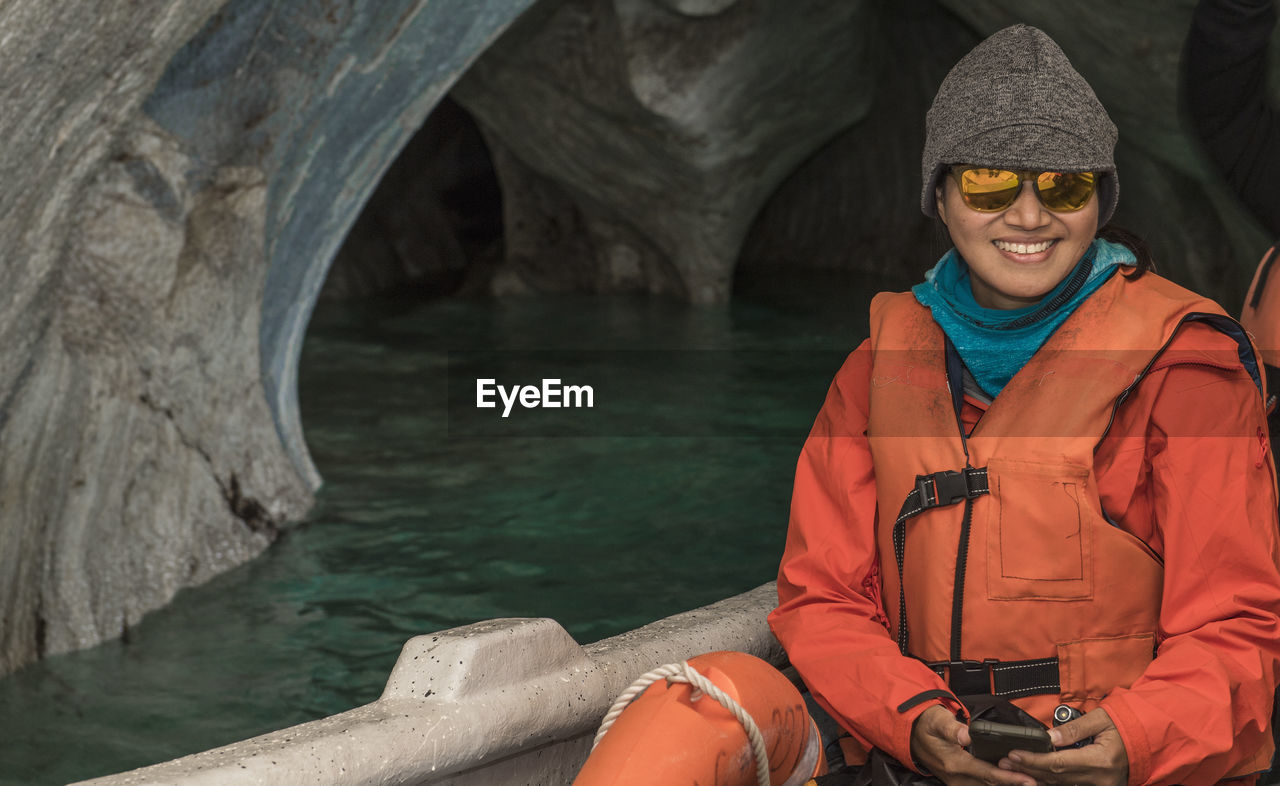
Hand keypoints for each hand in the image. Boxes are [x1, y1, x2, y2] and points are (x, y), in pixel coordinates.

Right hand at [911, 705, 1035, 785]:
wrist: (909, 731)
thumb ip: (952, 728)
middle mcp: (956, 777)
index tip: (1028, 779)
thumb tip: (967, 735)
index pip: (987, 774)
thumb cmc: (925, 723)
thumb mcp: (937, 720)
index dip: (1009, 778)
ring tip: (1025, 783)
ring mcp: (956, 781)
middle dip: (1012, 785)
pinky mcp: (957, 780)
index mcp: (953, 763)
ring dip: (1004, 785)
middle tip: (1034, 783)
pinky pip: (979, 785)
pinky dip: (994, 784)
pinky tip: (1006, 782)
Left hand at [1000, 708, 1127, 785]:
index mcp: (1101, 761)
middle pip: (1056, 776)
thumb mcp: (1101, 719)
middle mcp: (1100, 779)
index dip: (1034, 760)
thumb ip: (1074, 729)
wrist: (1147, 740)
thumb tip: (1049, 737)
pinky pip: (1071, 785)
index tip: (1014, 754)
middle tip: (1006, 761)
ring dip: (1037, 775)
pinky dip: (1052, 779)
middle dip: (1029, 768)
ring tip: (1015, 766)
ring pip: (1062, 784)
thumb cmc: (1125, 726)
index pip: (1059, 763)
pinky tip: (1036, 773)